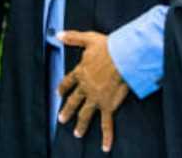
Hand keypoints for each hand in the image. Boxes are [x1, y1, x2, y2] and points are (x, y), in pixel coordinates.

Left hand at [56, 30, 129, 152]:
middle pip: (73, 101)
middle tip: (61, 119)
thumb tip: (58, 34)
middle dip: (67, 111)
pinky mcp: (108, 106)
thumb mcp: (87, 39)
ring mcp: (96, 98)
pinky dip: (107, 136)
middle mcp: (86, 88)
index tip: (59, 93)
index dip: (63, 88)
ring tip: (77, 133)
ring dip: (81, 124)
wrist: (123, 58)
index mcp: (80, 73)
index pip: (68, 82)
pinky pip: (107, 124)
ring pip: (85, 114)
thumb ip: (72, 37)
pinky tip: (105, 147)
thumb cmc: (108, 48)